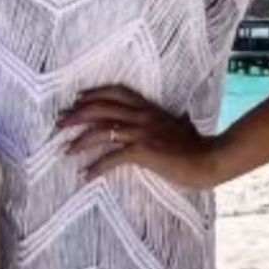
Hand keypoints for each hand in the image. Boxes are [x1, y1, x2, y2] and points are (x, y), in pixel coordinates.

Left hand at [56, 85, 221, 189]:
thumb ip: (177, 120)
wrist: (209, 159)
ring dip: (80, 140)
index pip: (116, 93)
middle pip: (101, 109)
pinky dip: (97, 167)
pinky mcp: (142, 151)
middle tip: (59, 123)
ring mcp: (141, 132)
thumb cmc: (197, 146)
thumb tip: (184, 118)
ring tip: (65, 150)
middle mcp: (142, 116)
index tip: (77, 100)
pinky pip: (112, 157)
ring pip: (102, 131)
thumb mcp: (183, 126)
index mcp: (149, 108)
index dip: (94, 94)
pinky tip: (86, 175)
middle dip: (77, 115)